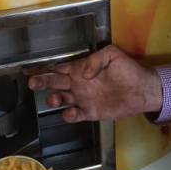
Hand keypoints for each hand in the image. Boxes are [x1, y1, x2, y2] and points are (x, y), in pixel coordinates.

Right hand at [27, 45, 161, 121]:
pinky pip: (74, 115)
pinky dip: (69, 115)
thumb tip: (84, 72)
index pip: (58, 67)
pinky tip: (71, 112)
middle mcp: (78, 83)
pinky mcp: (90, 112)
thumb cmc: (128, 69)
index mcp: (80, 68)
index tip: (28, 69)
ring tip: (54, 99)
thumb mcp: (112, 55)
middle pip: (54, 82)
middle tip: (32, 83)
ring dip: (54, 99)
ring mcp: (83, 98)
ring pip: (61, 99)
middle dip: (42, 82)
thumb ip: (96, 59)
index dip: (43, 68)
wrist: (142, 90)